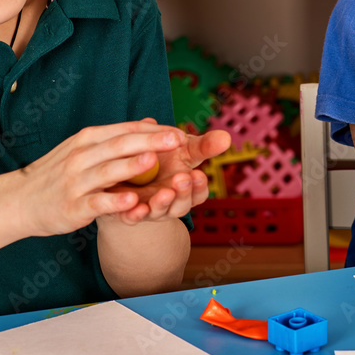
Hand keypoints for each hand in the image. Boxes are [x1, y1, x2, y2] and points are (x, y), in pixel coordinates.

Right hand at [15, 120, 191, 236]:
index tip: (180, 131)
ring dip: (130, 166)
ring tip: (153, 161)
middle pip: (119, 145)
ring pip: (107, 171)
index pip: (125, 130)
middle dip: (149, 141)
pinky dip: (114, 200)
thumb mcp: (83, 148)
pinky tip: (132, 200)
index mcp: (88, 140)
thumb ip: (116, 137)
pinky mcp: (72, 206)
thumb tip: (150, 122)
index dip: (154, 131)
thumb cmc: (58, 173)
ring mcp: (76, 181)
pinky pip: (96, 202)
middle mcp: (82, 156)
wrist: (20, 200)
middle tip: (177, 139)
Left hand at [108, 121, 231, 225]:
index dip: (199, 186)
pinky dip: (135, 214)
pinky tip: (137, 206)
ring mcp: (150, 210)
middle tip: (182, 178)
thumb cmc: (162, 157)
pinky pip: (132, 217)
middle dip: (183, 193)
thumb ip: (203, 146)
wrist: (128, 170)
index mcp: (186, 190)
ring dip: (162, 204)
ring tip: (164, 192)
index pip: (198, 193)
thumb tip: (226, 137)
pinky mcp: (127, 212)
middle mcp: (170, 204)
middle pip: (181, 205)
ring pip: (158, 212)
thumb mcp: (183, 148)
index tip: (198, 174)